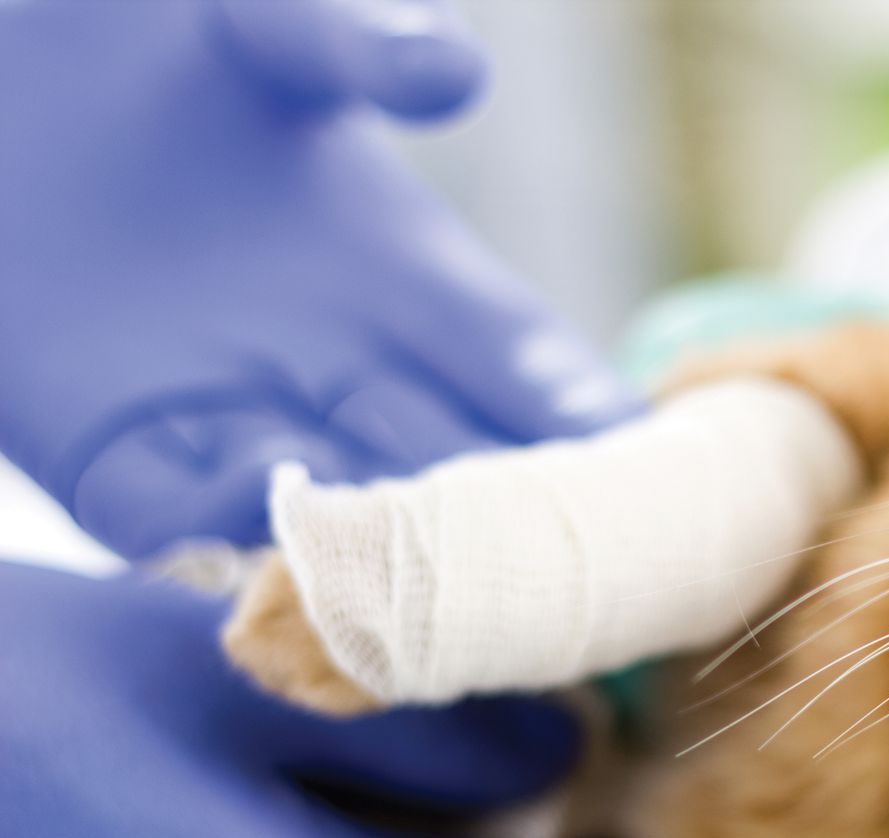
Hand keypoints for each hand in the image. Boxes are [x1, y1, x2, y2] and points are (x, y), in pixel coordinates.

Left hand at [0, 0, 638, 558]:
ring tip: (431, 607)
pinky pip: (182, 521)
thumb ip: (360, 45)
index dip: (588, 427)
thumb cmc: (156, 40)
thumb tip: (457, 71)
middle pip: (458, 473)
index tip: (650, 481)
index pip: (530, 372)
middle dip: (514, 538)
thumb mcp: (267, 29)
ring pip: (340, 520)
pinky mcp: (115, 453)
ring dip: (383, 564)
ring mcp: (237, 419)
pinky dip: (225, 541)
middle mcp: (344, 366)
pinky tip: (266, 553)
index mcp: (412, 277)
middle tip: (574, 596)